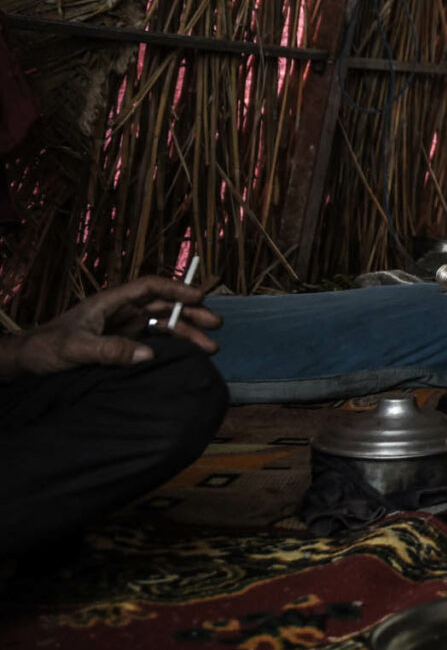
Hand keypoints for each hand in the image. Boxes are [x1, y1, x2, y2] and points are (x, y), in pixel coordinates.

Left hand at [0, 278, 221, 380]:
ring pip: (160, 325)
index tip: (200, 299)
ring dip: (184, 333)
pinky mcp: (120, 344)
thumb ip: (111, 350)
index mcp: (109, 302)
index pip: (149, 288)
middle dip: (189, 314)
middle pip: (161, 306)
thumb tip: (148, 355)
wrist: (27, 361)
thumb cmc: (46, 347)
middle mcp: (119, 312)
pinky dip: (170, 346)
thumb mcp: (76, 348)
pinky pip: (151, 341)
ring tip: (208, 347)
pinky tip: (185, 355)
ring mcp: (121, 328)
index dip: (175, 290)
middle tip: (215, 325)